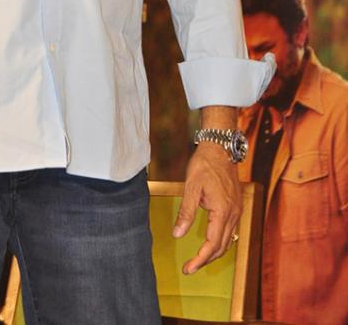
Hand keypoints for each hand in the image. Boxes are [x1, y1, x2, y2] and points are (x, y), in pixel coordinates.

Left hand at [173, 142, 241, 274]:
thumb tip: (177, 234)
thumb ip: (186, 212)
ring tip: (198, 258)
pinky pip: (230, 230)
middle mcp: (234, 214)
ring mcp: (237, 210)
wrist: (220, 148)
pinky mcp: (236, 206)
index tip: (188, 269)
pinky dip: (220, 241)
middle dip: (206, 260)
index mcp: (222, 211)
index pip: (212, 245)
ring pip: (228, 240)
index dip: (200, 260)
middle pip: (222, 247)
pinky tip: (210, 241)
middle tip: (190, 267)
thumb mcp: (191, 187)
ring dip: (214, 252)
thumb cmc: (204, 164)